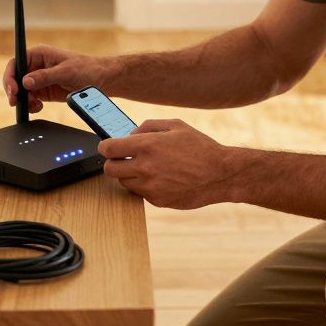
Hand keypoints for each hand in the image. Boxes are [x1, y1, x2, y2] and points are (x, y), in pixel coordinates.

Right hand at [2, 44, 108, 112]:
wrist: (102, 80)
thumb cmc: (87, 68)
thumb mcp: (66, 71)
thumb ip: (45, 76)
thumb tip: (25, 81)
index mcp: (39, 54)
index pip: (16, 63)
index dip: (10, 76)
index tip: (13, 90)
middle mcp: (36, 66)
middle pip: (16, 79)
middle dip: (14, 91)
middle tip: (16, 102)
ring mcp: (40, 79)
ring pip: (22, 91)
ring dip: (24, 100)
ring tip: (34, 106)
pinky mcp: (45, 91)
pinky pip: (31, 99)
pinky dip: (31, 105)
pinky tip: (38, 108)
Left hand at [98, 119, 235, 209]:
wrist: (220, 174)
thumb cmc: (200, 147)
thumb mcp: (176, 125)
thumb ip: (148, 126)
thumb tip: (130, 134)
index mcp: (147, 145)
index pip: (108, 148)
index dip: (105, 147)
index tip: (108, 147)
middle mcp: (145, 167)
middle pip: (109, 169)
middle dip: (113, 162)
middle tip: (123, 158)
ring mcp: (151, 187)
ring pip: (123, 182)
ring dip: (129, 174)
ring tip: (146, 167)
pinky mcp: (157, 200)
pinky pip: (140, 193)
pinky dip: (144, 186)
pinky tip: (159, 177)